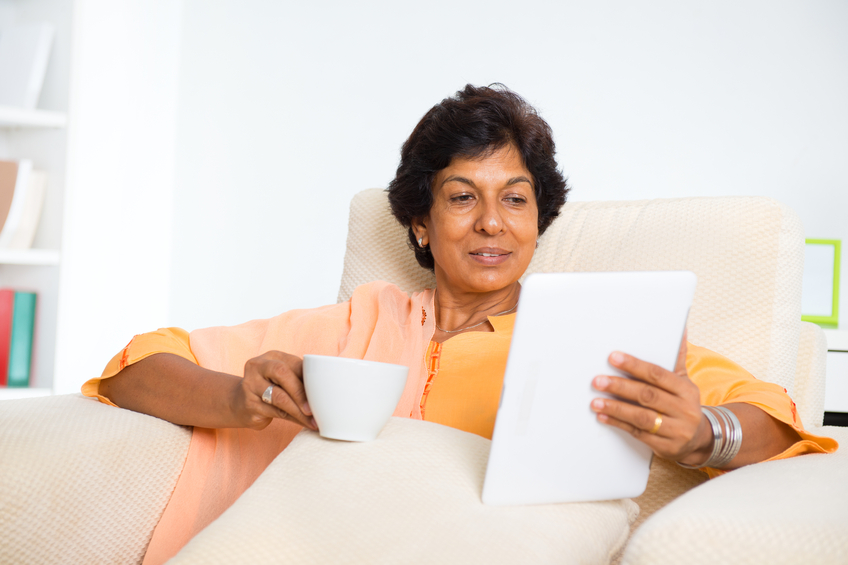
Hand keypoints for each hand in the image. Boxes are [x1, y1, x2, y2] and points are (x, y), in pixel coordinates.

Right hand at [233, 351, 316, 430]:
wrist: (239, 402)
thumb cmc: (271, 388)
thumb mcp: (283, 379)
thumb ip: (299, 380)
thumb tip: (326, 394)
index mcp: (272, 356)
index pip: (294, 363)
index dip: (310, 378)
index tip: (324, 393)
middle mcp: (258, 367)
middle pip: (282, 374)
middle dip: (301, 392)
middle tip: (313, 409)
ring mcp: (250, 385)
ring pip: (279, 397)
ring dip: (298, 411)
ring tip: (312, 421)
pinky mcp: (249, 404)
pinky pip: (274, 412)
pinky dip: (292, 418)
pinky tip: (303, 423)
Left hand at [589, 333, 711, 465]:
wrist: (700, 438)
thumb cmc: (683, 403)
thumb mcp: (683, 381)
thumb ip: (675, 357)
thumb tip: (679, 328)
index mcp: (686, 389)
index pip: (657, 375)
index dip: (634, 365)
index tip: (613, 357)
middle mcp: (684, 410)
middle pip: (647, 395)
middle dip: (620, 387)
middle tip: (598, 380)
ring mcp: (676, 431)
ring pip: (641, 417)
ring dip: (616, 408)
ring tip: (595, 401)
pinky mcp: (666, 447)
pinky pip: (638, 433)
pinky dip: (618, 423)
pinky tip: (603, 416)